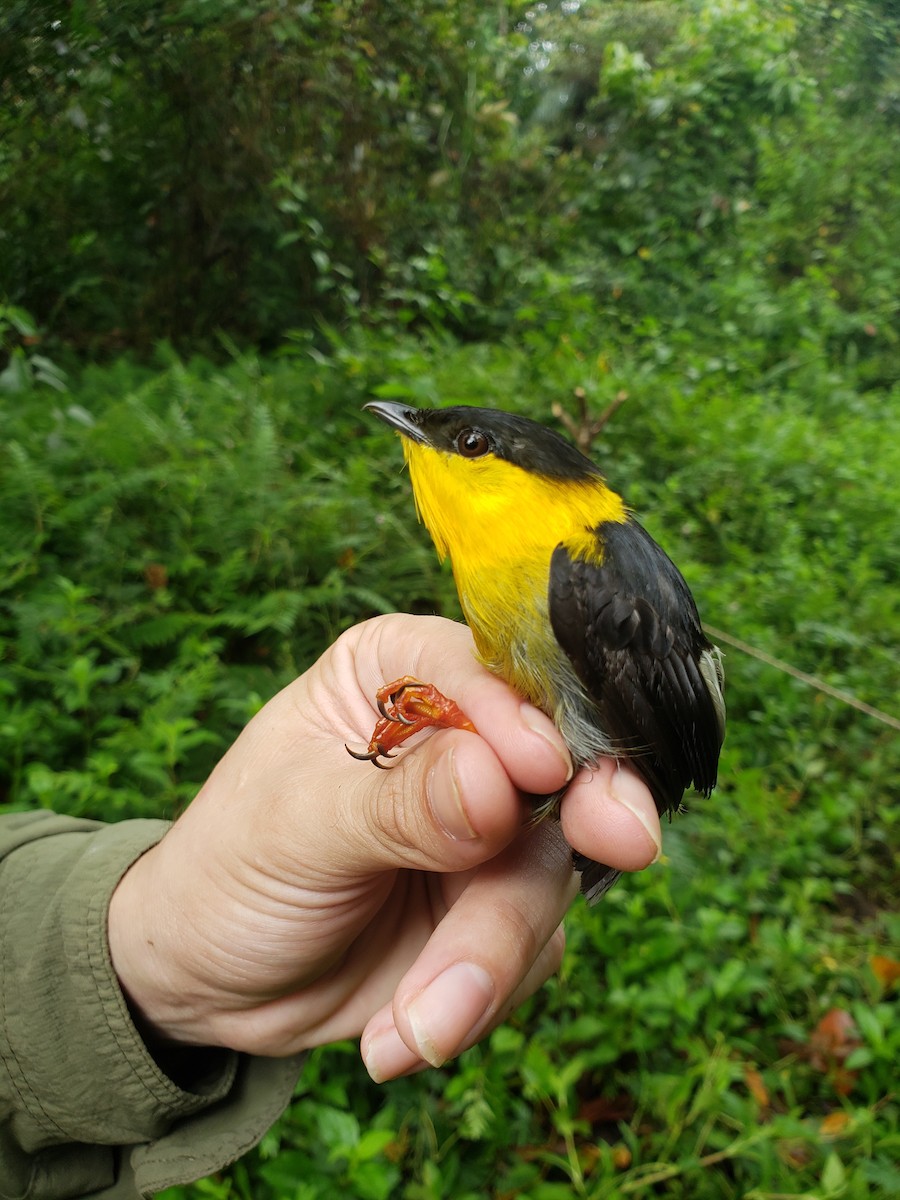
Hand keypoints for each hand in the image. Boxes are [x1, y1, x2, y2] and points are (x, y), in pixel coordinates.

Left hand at [109, 615, 660, 1080]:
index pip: (488, 672)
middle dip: (593, 811)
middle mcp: (459, 740)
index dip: (524, 716)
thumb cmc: (229, 868)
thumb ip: (398, 804)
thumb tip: (497, 782)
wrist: (212, 981)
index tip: (541, 771)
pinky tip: (400, 1031)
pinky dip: (476, 997)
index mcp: (398, 677)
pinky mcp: (499, 907)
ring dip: (489, 954)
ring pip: (548, 874)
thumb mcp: (296, 826)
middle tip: (625, 842)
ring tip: (417, 1022)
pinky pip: (533, 950)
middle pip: (561, 762)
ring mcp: (490, 828)